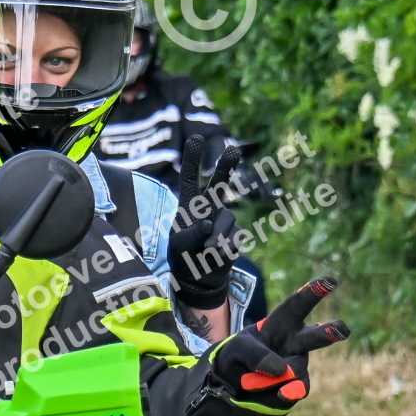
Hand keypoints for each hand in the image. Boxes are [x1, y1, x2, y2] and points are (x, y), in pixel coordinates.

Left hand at [169, 138, 243, 307]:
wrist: (199, 278)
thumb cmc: (183, 257)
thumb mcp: (179, 247)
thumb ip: (190, 235)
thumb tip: (208, 224)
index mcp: (190, 205)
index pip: (190, 178)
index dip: (193, 159)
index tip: (195, 138)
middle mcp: (209, 207)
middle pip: (218, 184)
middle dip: (226, 168)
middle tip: (233, 150)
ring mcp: (224, 220)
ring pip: (225, 222)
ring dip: (214, 240)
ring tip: (204, 252)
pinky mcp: (236, 235)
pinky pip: (233, 239)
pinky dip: (223, 251)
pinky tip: (215, 257)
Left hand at [209, 275, 349, 411]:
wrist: (233, 386)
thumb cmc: (238, 356)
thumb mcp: (238, 348)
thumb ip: (256, 354)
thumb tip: (281, 370)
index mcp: (283, 322)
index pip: (297, 304)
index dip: (313, 291)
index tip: (330, 281)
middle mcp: (297, 341)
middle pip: (316, 336)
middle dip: (329, 332)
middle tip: (342, 330)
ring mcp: (298, 364)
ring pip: (294, 368)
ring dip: (269, 376)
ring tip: (247, 381)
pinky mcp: (297, 385)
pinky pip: (297, 388)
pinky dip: (290, 392)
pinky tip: (284, 394)